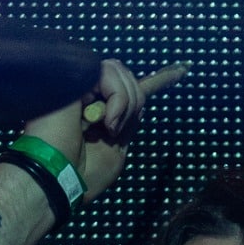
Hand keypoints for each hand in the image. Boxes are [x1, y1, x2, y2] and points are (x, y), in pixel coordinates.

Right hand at [17, 60, 186, 201]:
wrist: (57, 176)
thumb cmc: (84, 172)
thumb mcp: (116, 149)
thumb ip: (128, 121)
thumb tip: (139, 94)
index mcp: (104, 111)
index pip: (135, 88)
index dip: (162, 78)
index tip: (186, 67)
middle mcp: (92, 95)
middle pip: (131, 82)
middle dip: (131, 107)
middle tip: (112, 131)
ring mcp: (81, 85)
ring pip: (121, 74)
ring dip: (123, 105)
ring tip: (105, 127)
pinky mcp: (73, 76)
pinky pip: (108, 74)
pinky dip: (116, 99)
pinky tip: (101, 119)